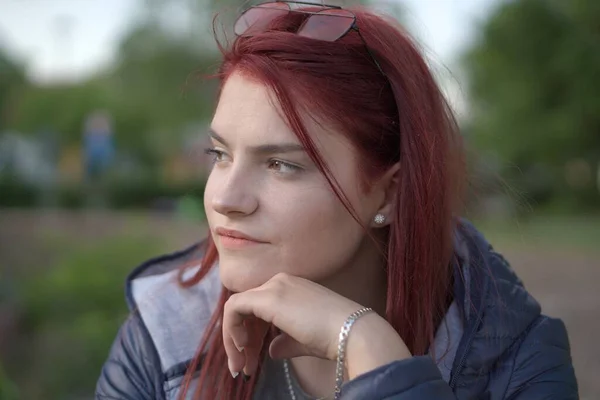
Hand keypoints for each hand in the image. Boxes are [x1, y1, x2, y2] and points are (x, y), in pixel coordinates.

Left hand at [222, 272, 410, 378]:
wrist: (350, 332)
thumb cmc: (333, 337)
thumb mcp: (303, 340)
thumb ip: (285, 342)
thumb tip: (272, 350)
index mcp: (291, 287)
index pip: (259, 308)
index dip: (251, 335)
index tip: (252, 360)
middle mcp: (280, 281)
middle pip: (246, 309)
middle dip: (240, 341)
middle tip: (242, 368)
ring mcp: (274, 287)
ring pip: (237, 308)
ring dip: (233, 339)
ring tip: (241, 366)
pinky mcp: (267, 297)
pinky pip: (234, 308)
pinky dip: (231, 330)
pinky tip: (242, 349)